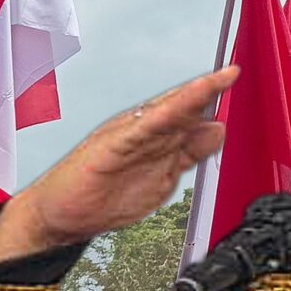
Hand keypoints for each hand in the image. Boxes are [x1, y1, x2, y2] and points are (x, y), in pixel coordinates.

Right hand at [0, 68, 233, 263]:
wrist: (58, 216)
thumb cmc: (98, 198)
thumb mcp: (158, 179)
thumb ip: (186, 154)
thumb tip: (216, 131)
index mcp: (151, 137)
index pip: (186, 113)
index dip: (209, 96)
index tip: (231, 78)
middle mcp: (139, 132)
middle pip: (177, 108)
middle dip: (204, 91)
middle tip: (229, 74)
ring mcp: (124, 138)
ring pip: (163, 115)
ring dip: (189, 98)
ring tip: (213, 82)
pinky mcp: (110, 149)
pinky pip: (140, 130)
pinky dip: (161, 116)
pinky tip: (177, 108)